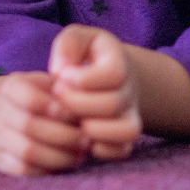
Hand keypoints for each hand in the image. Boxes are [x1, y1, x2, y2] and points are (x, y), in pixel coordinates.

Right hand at [0, 72, 86, 176]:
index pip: (29, 97)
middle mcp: (1, 110)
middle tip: (86, 140)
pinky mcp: (1, 159)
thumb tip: (78, 101)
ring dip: (58, 156)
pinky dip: (47, 169)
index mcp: (12, 87)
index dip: (55, 108)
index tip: (75, 113)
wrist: (16, 114)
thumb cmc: (47, 97)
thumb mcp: (54, 85)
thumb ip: (66, 91)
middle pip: (28, 125)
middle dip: (63, 136)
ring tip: (80, 155)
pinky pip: (23, 169)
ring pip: (26, 151)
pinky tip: (64, 163)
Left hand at [48, 25, 141, 161]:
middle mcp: (130, 89)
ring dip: (94, 130)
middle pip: (114, 103)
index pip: (114, 73)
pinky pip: (123, 150)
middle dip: (78, 104)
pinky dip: (102, 149)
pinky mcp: (124, 136)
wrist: (105, 73)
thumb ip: (68, 45)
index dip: (84, 78)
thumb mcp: (76, 39)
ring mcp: (131, 114)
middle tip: (58, 99)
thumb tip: (62, 71)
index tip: (62, 76)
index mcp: (119, 61)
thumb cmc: (84, 55)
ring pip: (127, 130)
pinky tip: (82, 137)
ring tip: (73, 121)